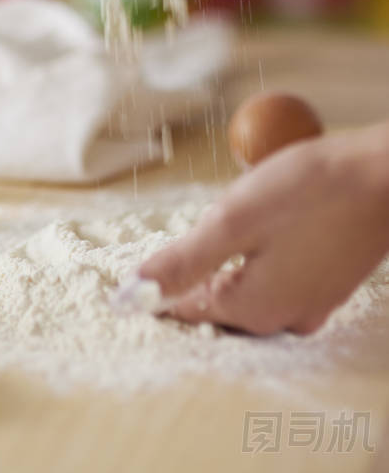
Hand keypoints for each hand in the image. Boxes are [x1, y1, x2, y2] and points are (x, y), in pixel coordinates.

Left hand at [139, 125, 388, 333]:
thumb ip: (183, 261)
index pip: (185, 310)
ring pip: (248, 293)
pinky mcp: (329, 284)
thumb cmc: (312, 190)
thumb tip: (131, 295)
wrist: (385, 177)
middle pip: (217, 305)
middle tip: (182, 236)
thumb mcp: (234, 219)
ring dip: (226, 266)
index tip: (135, 266)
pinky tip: (260, 232)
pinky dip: (258, 262)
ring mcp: (311, 304)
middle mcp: (283, 319)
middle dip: (193, 275)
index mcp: (253, 309)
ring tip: (220, 228)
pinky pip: (278, 282)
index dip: (157, 285)